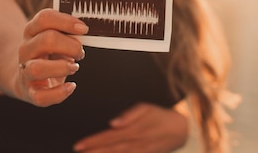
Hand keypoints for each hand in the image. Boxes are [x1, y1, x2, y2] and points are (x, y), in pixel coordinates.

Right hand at [15, 8, 87, 106]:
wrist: (27, 76)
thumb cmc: (48, 54)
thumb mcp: (54, 37)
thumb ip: (67, 31)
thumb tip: (84, 31)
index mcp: (32, 30)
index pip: (44, 18)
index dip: (66, 22)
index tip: (84, 29)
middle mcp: (26, 49)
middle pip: (46, 40)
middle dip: (70, 46)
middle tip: (80, 52)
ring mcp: (25, 71)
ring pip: (37, 68)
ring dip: (62, 67)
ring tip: (74, 67)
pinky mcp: (30, 92)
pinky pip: (41, 97)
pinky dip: (59, 93)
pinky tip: (71, 86)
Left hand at [73, 103, 188, 152]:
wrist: (180, 129)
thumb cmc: (160, 115)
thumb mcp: (147, 108)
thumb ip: (130, 114)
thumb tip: (114, 123)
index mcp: (134, 129)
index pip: (109, 137)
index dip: (93, 141)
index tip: (79, 145)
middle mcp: (136, 143)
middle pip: (110, 149)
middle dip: (93, 152)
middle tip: (78, 152)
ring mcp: (140, 152)